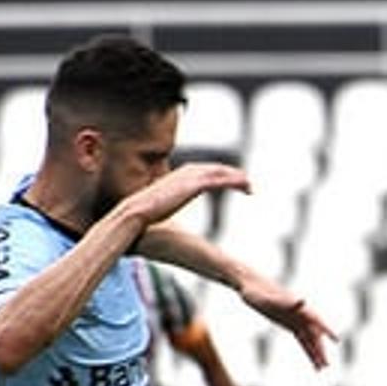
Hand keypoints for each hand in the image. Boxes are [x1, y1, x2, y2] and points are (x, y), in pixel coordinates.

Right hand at [120, 162, 249, 226]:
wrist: (136, 213)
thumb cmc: (146, 215)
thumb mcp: (162, 207)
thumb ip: (167, 205)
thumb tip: (164, 215)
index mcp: (179, 178)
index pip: (204, 173)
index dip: (219, 177)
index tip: (232, 184)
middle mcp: (185, 174)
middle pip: (215, 170)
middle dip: (231, 175)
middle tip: (247, 184)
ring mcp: (189, 178)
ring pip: (219, 173)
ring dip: (236, 178)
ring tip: (249, 186)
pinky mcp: (193, 186)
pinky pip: (218, 181)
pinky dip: (233, 182)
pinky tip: (245, 187)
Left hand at [240, 274, 336, 368]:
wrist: (252, 288)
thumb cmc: (259, 293)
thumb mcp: (270, 299)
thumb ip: (286, 302)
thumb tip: (302, 301)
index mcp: (300, 308)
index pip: (317, 321)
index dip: (327, 330)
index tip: (336, 340)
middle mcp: (301, 315)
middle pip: (314, 335)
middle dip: (320, 350)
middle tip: (326, 365)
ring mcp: (297, 321)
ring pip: (310, 341)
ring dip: (315, 354)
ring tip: (321, 369)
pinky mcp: (291, 326)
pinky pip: (302, 341)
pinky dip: (308, 351)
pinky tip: (313, 361)